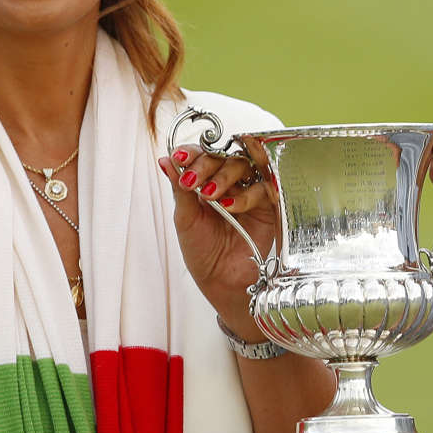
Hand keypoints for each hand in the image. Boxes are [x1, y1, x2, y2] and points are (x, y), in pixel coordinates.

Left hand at [159, 146, 273, 330]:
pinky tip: (229, 207)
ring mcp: (249, 192)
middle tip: (192, 181)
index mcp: (207, 181)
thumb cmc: (201, 251)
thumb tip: (165, 161)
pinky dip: (245, 195)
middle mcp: (229, 183)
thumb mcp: (185, 218)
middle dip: (206, 165)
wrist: (221, 280)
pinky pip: (263, 188)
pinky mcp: (267, 206)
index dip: (192, 152)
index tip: (179, 157)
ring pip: (244, 165)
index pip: (202, 155)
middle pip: (224, 156)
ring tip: (210, 196)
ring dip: (225, 176)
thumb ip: (180, 188)